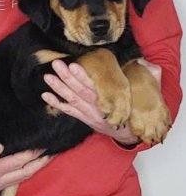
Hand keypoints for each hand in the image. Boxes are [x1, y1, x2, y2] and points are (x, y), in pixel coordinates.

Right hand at [0, 145, 51, 195]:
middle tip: (54, 150)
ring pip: (26, 175)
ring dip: (39, 166)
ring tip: (50, 156)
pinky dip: (31, 171)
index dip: (33, 152)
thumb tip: (0, 147)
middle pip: (28, 170)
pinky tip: (36, 165)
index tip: (44, 143)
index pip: (19, 160)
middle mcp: (1, 179)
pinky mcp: (1, 186)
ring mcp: (2, 184)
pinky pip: (20, 178)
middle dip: (42, 160)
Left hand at [41, 58, 160, 145]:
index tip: (73, 65)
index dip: (83, 77)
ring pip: (72, 101)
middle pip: (80, 92)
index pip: (95, 88)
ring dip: (59, 89)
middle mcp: (98, 108)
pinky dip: (57, 104)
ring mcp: (89, 114)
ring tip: (48, 77)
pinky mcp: (84, 118)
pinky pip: (69, 111)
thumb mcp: (147, 94)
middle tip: (56, 65)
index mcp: (112, 100)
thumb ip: (149, 76)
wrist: (129, 133)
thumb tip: (144, 61)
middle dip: (67, 78)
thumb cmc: (135, 111)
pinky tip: (46, 95)